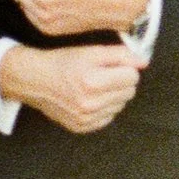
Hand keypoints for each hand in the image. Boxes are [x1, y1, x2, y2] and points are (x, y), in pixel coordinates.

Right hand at [0, 42, 141, 133]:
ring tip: (94, 87)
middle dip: (120, 82)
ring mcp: (86, 118)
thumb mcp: (90, 51)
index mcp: (93, 81)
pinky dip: (104, 108)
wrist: (35, 81)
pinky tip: (90, 99)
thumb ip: (120, 54)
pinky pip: (108, 118)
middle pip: (129, 92)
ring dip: (113, 95)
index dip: (124, 68)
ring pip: (120, 106)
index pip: (132, 77)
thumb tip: (143, 62)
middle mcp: (90, 103)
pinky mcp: (82, 127)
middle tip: (102, 75)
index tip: (112, 66)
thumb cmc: (62, 63)